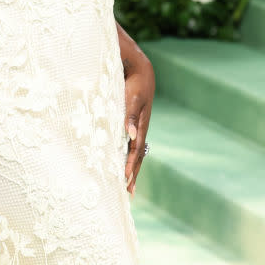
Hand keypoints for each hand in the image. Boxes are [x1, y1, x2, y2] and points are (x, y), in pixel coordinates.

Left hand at [123, 58, 154, 195]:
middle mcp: (140, 130)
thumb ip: (129, 116)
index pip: (135, 151)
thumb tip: (131, 135)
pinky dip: (129, 156)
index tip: (124, 179)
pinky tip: (125, 162)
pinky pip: (131, 145)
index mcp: (141, 127)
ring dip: (132, 168)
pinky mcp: (134, 124)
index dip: (130, 166)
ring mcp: (138, 128)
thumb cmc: (134, 85)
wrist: (140, 71)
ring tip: (128, 184)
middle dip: (133, 174)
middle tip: (128, 192)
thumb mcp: (132, 99)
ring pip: (135, 153)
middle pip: (137, 157)